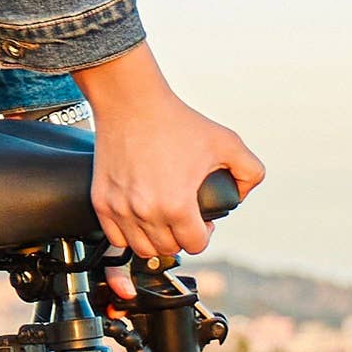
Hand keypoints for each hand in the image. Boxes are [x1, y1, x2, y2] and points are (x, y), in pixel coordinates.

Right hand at [71, 42, 264, 298]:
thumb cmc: (175, 120)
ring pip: (142, 249)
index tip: (203, 221)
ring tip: (163, 220)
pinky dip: (129, 234)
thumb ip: (250, 172)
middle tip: (185, 218)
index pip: (195, 245)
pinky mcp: (101, 201)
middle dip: (182, 237)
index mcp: (176, 205)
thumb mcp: (227, 142)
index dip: (205, 234)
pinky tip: (140, 217)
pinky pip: (115, 237)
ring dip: (156, 240)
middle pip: (168, 249)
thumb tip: (241, 196)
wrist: (131, 102)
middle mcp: (145, 212)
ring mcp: (120, 208)